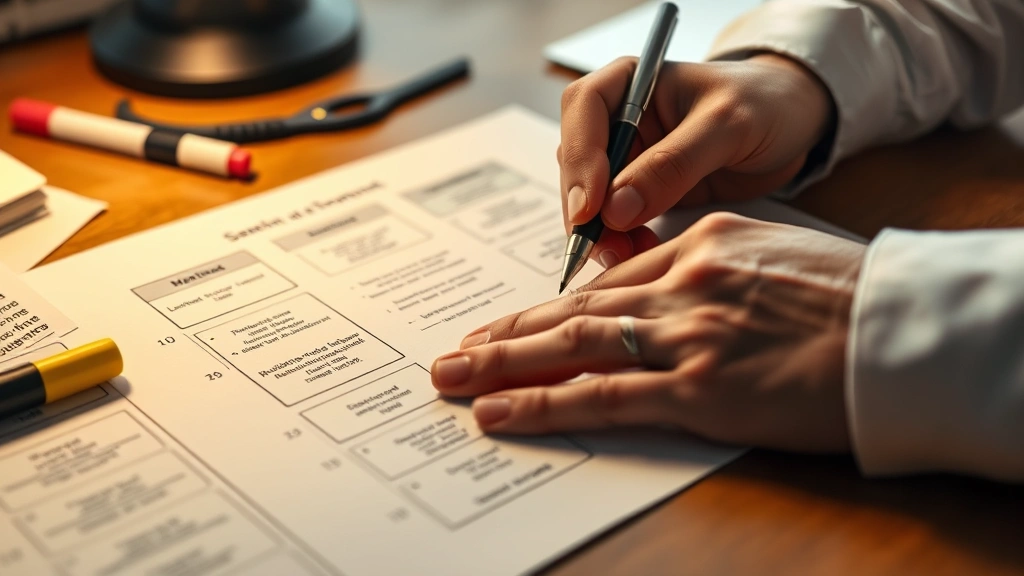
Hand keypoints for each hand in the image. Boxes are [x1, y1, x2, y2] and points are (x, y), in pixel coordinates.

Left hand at [431, 213, 864, 452]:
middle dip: (507, 334)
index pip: (605, 283)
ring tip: (454, 378)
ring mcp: (685, 334)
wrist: (904, 332)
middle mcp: (682, 282)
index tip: (511, 322)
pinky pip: (601, 396)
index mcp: (703, 244)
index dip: (550, 307)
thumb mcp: (776, 260)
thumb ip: (714, 274)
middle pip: (573, 312)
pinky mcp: (697, 389)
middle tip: (456, 352)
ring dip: (504, 365)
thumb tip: (665, 300)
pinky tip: (499, 412)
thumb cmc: (853, 300)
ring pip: (572, 348)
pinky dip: (542, 403)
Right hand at [559, 54, 834, 266]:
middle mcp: (617, 118)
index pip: (583, 109)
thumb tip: (616, 208)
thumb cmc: (765, 104)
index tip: (592, 207)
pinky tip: (639, 253)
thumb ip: (671, 164)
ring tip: (625, 255)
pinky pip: (614, 221)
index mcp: (629, 81)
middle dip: (586, 207)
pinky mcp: (640, 192)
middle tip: (606, 245)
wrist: (795, 124)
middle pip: (575, 162)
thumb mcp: (726, 126)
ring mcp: (626, 158)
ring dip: (599, 231)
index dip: (579, 159)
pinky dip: (620, 242)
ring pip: (589, 197)